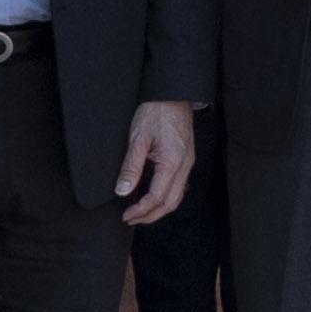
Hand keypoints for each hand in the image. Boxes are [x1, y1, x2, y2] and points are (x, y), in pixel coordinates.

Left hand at [118, 100, 200, 227]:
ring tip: (139, 211)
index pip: (157, 197)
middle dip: (151, 216)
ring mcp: (188, 162)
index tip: (125, 214)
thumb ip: (131, 168)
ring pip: (177, 196)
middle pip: (171, 202)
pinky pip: (178, 185)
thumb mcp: (138, 139)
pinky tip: (151, 194)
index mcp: (173, 162)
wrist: (172, 93)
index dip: (140, 210)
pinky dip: (165, 196)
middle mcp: (185, 165)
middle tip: (131, 219)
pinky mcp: (186, 157)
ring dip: (158, 208)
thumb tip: (122, 191)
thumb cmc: (155, 111)